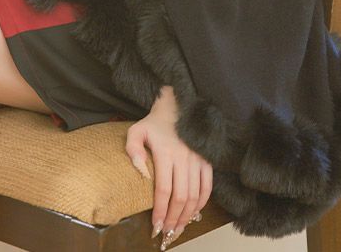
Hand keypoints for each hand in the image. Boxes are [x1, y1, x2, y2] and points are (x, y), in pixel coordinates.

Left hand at [125, 92, 212, 248]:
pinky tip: (194, 213)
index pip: (164, 190)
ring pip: (195, 195)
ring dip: (188, 216)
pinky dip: (202, 203)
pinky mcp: (206, 160)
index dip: (161, 211)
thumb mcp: (136, 131)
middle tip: (168, 233)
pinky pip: (207, 186)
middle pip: (181, 197)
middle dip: (174, 219)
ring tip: (179, 228)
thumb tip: (142, 174)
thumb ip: (133, 151)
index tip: (156, 226)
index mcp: (165, 152)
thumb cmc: (154, 123)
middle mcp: (183, 157)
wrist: (176, 107)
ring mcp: (197, 159)